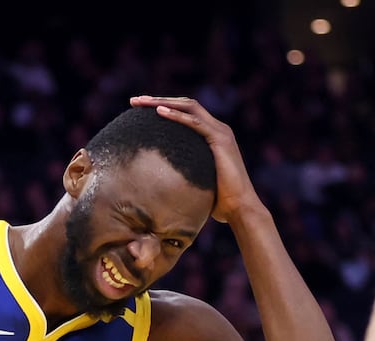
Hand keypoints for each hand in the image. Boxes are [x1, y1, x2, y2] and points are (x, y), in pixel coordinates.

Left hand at [131, 96, 260, 224]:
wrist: (239, 207)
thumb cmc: (216, 200)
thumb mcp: (194, 180)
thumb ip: (182, 173)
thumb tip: (156, 182)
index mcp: (212, 135)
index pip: (186, 113)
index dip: (164, 107)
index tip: (139, 110)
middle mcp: (217, 128)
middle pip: (186, 104)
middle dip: (159, 100)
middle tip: (134, 101)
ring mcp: (220, 132)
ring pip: (190, 107)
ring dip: (164, 102)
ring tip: (142, 102)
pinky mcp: (220, 139)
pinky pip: (195, 123)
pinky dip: (177, 116)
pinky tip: (159, 112)